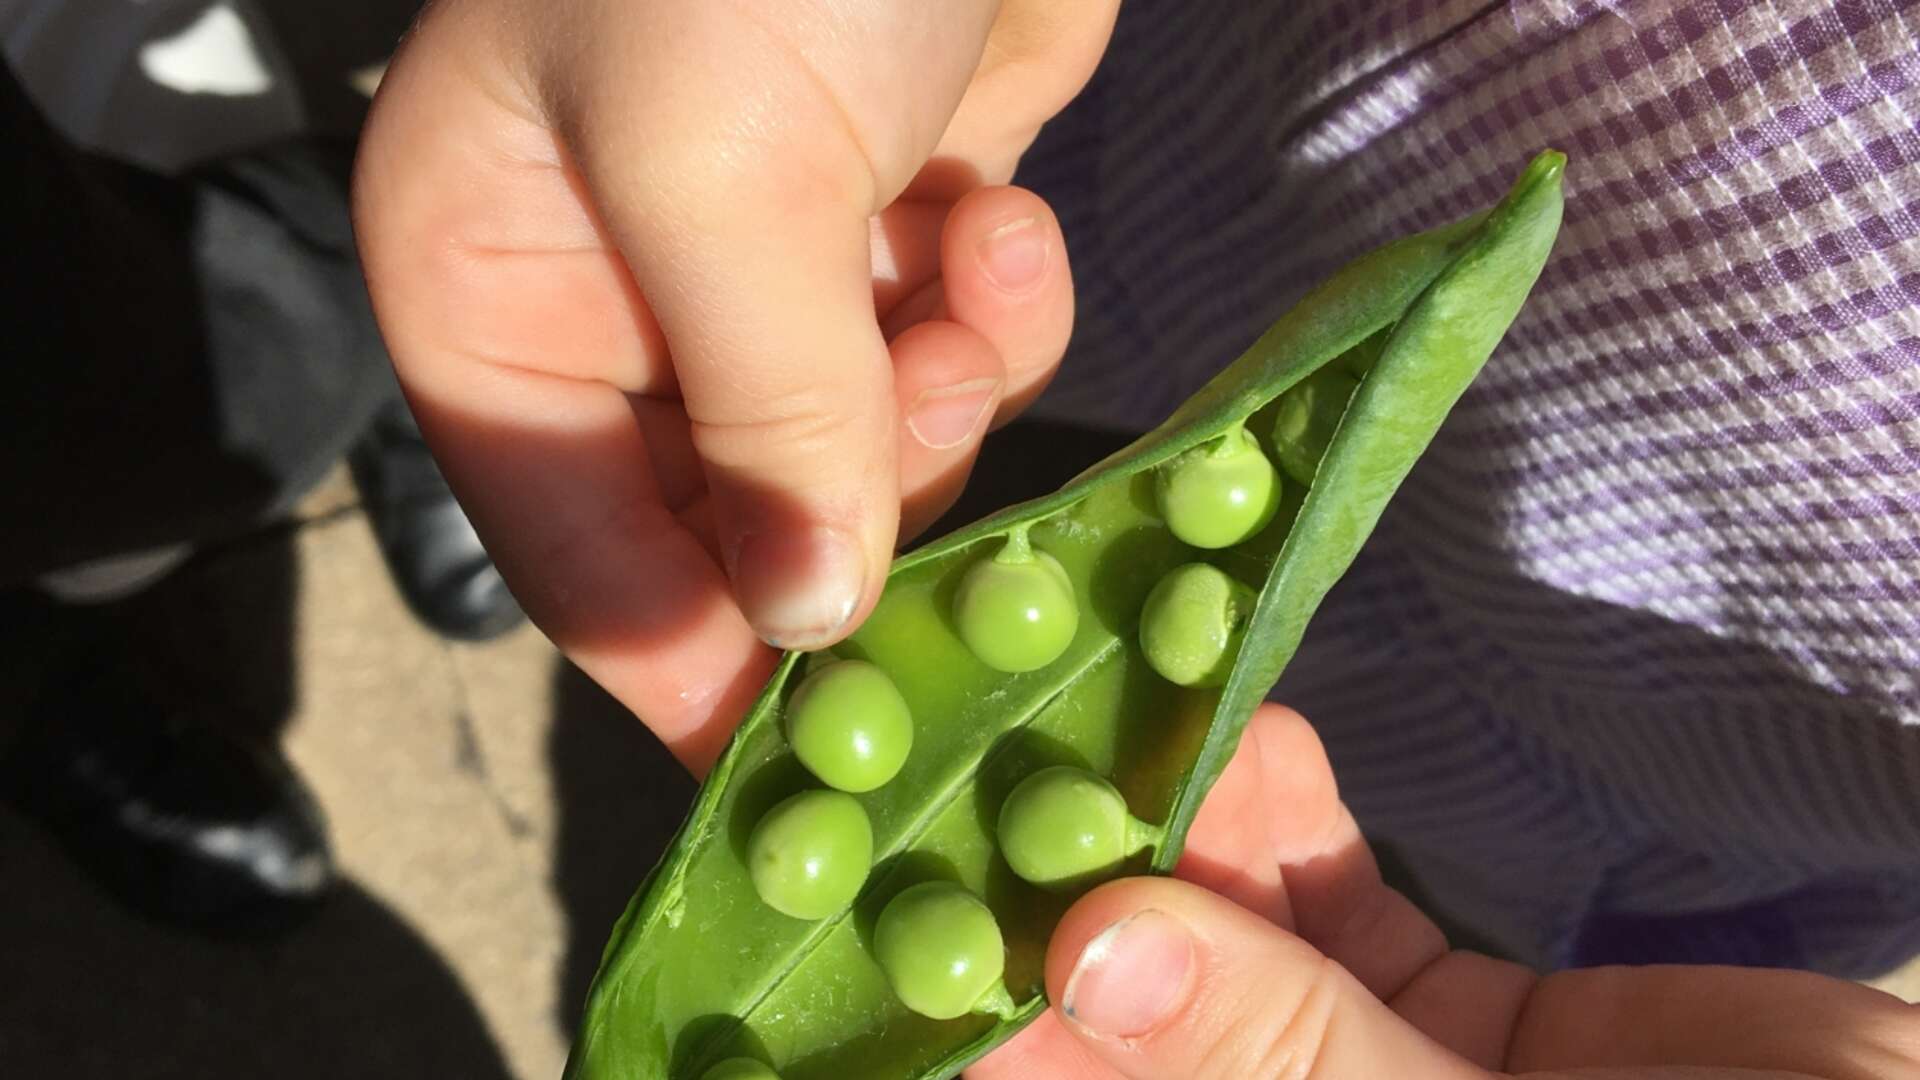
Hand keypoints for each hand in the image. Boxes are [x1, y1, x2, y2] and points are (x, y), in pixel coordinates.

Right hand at [353, 1, 1116, 769]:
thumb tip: (807, 620)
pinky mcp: (894, 224)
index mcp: (495, 297)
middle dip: (855, 514)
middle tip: (939, 462)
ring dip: (939, 405)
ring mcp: (768, 267)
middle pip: (744, 522)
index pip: (585, 557)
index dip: (697, 669)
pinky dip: (995, 313)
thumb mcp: (719, 170)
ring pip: (868, 450)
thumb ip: (764, 412)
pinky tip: (1001, 218)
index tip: (817, 783)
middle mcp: (618, 304)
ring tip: (965, 272)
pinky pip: (955, 352)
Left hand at [972, 705, 1918, 1078]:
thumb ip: (1284, 1058)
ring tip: (1126, 692)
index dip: (984, 997)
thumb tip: (1089, 956)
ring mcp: (1360, 1075)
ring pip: (1226, 932)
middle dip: (1075, 863)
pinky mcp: (1449, 1016)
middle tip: (1009, 720)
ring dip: (1178, 818)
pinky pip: (1333, 904)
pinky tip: (1253, 736)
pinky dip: (1289, 821)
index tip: (906, 857)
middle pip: (1135, 997)